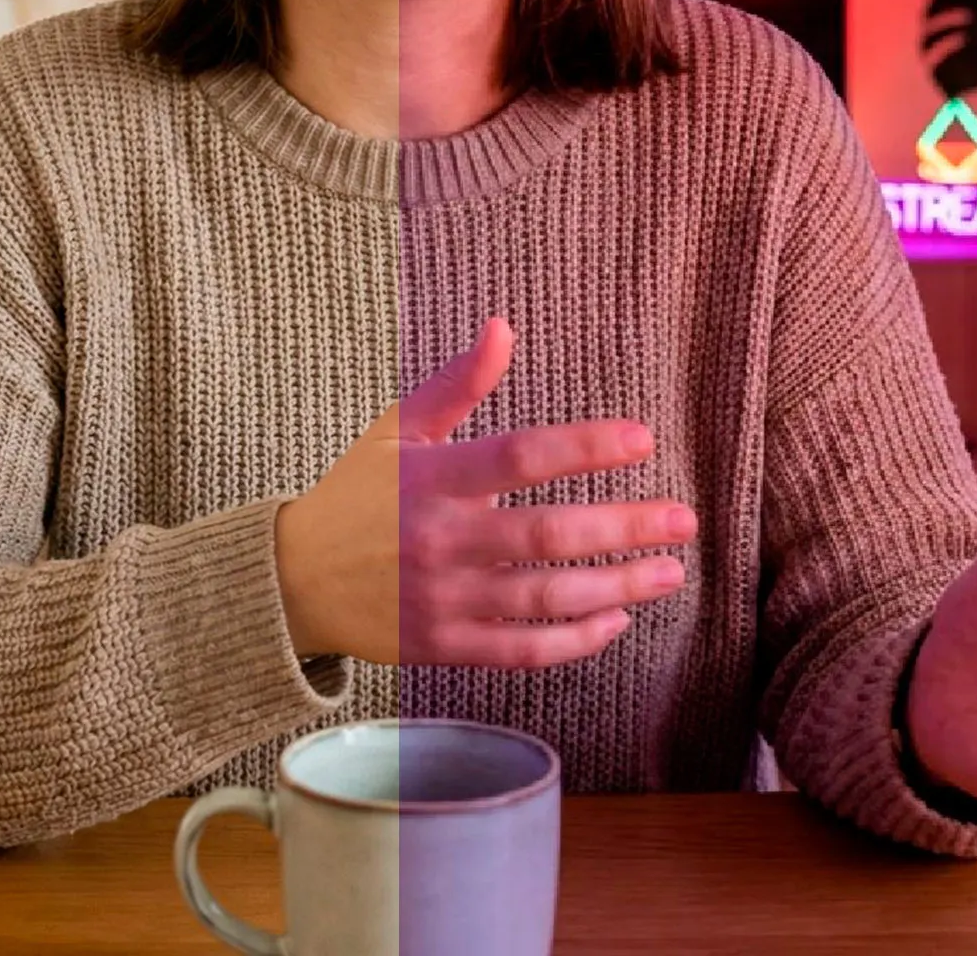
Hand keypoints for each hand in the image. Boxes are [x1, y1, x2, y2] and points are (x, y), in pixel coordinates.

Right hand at [274, 315, 697, 665]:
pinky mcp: (446, 647)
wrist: (294, 581)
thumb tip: (503, 325)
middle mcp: (441, 540)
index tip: (642, 440)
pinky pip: (523, 651)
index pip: (520, 458)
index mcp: (433, 478)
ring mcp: (444, 599)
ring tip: (668, 572)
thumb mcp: (399, 430)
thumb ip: (456, 383)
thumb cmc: (359, 495)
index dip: (584, 447)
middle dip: (623, 528)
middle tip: (683, 520)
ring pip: (545, 598)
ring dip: (616, 588)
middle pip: (547, 535)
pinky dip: (575, 641)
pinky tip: (616, 620)